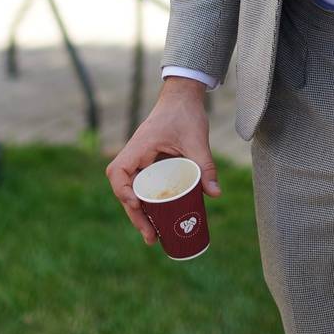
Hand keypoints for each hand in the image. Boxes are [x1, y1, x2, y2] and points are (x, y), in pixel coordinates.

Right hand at [105, 78, 218, 243]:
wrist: (183, 95)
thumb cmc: (186, 113)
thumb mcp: (197, 139)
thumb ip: (205, 165)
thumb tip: (215, 194)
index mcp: (139, 146)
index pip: (118, 172)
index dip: (123, 192)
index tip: (137, 205)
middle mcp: (135, 155)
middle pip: (125, 190)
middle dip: (135, 215)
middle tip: (151, 237)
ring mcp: (140, 160)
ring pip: (133, 191)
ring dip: (140, 214)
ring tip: (153, 237)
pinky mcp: (149, 163)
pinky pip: (143, 186)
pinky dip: (148, 203)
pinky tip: (158, 220)